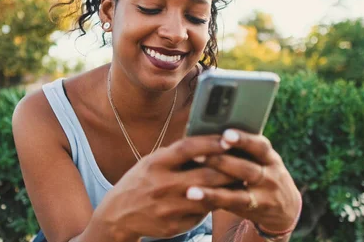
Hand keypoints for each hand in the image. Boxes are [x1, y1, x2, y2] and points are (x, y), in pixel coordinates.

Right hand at [90, 135, 236, 239]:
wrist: (118, 215)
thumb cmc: (140, 182)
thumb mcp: (151, 162)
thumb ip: (175, 154)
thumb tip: (207, 140)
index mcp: (155, 164)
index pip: (188, 148)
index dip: (211, 142)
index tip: (229, 138)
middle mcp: (162, 184)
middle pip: (206, 174)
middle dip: (229, 167)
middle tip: (244, 161)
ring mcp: (169, 207)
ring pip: (209, 197)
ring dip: (227, 188)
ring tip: (241, 179)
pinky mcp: (175, 225)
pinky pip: (202, 214)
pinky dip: (213, 204)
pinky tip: (223, 198)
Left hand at [188, 129, 301, 232]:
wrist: (284, 207)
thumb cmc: (261, 173)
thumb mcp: (261, 159)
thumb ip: (242, 148)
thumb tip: (206, 130)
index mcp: (269, 157)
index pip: (259, 145)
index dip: (243, 140)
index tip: (226, 134)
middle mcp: (270, 176)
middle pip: (246, 168)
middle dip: (221, 161)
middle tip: (196, 155)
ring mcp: (264, 195)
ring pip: (237, 188)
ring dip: (212, 185)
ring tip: (190, 183)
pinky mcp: (253, 209)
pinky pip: (230, 202)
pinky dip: (211, 197)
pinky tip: (194, 194)